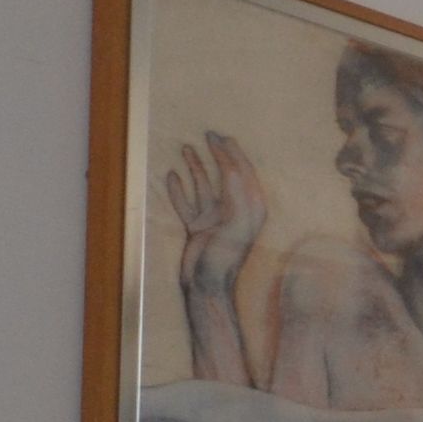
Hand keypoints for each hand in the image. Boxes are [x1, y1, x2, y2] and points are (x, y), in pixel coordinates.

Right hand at [163, 132, 269, 292]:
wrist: (208, 286)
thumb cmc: (225, 257)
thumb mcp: (236, 221)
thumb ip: (235, 191)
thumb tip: (231, 162)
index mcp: (250, 208)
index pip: (242, 173)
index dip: (232, 153)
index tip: (219, 136)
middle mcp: (234, 211)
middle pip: (226, 176)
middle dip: (218, 155)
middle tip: (209, 134)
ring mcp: (214, 220)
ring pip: (204, 187)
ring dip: (196, 168)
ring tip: (187, 148)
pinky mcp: (198, 229)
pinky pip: (187, 204)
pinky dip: (179, 190)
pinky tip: (172, 175)